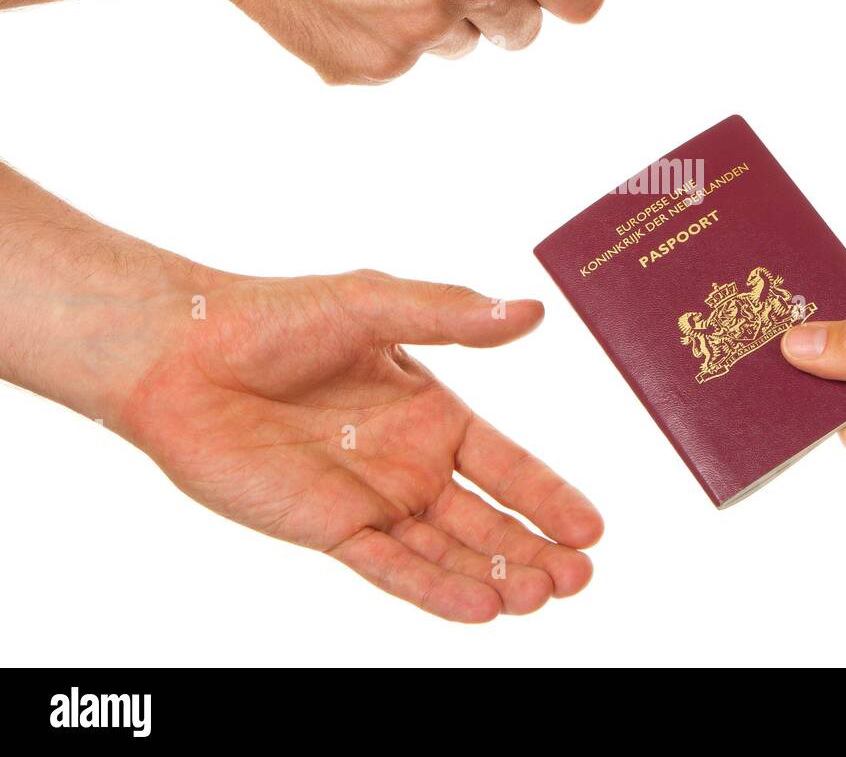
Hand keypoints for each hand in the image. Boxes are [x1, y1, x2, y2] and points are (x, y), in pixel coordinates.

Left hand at [111, 270, 602, 621]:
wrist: (184, 356)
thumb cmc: (278, 318)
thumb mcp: (376, 305)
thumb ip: (453, 316)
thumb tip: (532, 312)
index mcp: (432, 412)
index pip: (508, 465)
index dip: (550, 496)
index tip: (594, 529)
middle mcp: (411, 464)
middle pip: (488, 521)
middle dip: (536, 551)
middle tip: (580, 578)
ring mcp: (373, 501)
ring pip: (448, 552)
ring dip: (496, 577)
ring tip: (542, 597)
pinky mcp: (330, 529)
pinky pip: (392, 567)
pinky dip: (435, 588)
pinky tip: (479, 607)